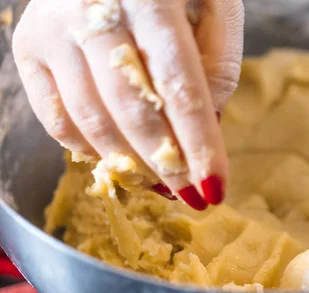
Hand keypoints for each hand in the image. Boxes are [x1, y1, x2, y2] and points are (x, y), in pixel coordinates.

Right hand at [13, 0, 243, 209]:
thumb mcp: (214, 3)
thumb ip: (218, 61)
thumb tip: (208, 127)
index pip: (180, 87)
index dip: (198, 143)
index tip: (215, 187)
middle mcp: (93, 9)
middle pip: (132, 110)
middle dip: (167, 164)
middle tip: (192, 196)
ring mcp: (53, 29)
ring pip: (92, 119)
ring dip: (132, 164)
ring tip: (162, 184)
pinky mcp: (29, 46)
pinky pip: (56, 117)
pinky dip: (90, 148)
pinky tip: (120, 158)